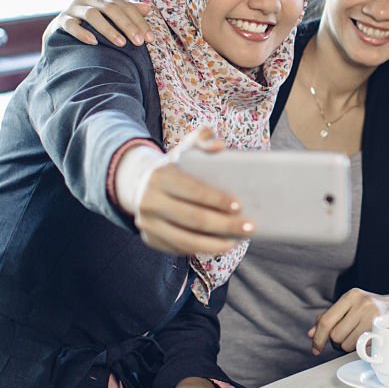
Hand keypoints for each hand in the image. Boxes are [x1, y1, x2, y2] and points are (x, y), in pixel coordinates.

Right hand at [45, 0, 153, 46]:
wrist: (63, 26)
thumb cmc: (92, 20)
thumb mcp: (110, 13)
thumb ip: (128, 10)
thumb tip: (148, 8)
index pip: (124, 5)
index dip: (139, 21)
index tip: (150, 38)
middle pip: (111, 8)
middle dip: (127, 25)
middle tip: (139, 42)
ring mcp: (72, 7)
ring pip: (92, 14)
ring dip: (108, 29)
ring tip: (121, 43)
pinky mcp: (61, 19)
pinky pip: (71, 25)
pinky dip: (83, 33)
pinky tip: (94, 42)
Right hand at [118, 127, 253, 255]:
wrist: (139, 183)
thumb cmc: (174, 166)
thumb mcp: (185, 148)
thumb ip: (202, 139)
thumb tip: (219, 147)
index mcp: (160, 177)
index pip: (194, 191)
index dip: (218, 200)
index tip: (240, 206)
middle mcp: (149, 202)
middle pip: (194, 219)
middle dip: (225, 225)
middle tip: (249, 227)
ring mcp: (147, 223)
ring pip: (186, 240)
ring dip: (215, 244)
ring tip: (238, 241)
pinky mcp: (149, 239)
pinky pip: (179, 248)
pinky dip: (201, 249)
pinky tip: (220, 245)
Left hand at [307, 287, 388, 355]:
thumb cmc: (374, 307)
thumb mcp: (352, 305)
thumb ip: (330, 317)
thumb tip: (311, 333)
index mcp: (351, 296)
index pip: (327, 320)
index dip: (318, 337)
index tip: (315, 348)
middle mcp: (361, 304)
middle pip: (336, 335)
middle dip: (337, 341)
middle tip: (347, 336)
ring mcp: (373, 316)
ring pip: (347, 344)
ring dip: (349, 346)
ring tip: (359, 335)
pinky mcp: (381, 329)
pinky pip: (361, 347)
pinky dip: (361, 347)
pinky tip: (367, 339)